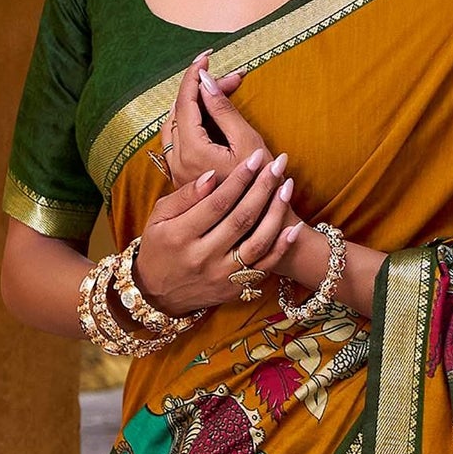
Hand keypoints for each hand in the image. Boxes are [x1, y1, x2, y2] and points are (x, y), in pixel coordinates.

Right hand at [136, 146, 303, 315]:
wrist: (158, 295)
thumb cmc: (158, 248)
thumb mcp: (158, 218)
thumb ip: (184, 197)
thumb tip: (211, 175)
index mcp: (180, 236)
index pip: (217, 203)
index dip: (240, 178)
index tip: (256, 158)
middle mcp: (203, 257)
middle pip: (241, 218)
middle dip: (263, 187)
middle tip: (278, 163)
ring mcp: (221, 275)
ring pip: (257, 242)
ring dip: (276, 213)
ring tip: (287, 186)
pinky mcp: (234, 288)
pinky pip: (263, 267)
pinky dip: (281, 248)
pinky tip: (294, 228)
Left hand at [163, 55, 249, 188]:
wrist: (259, 227)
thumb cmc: (262, 186)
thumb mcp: (248, 142)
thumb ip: (223, 110)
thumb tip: (206, 81)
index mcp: (192, 152)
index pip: (185, 102)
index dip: (194, 75)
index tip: (206, 57)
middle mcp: (178, 162)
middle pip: (179, 112)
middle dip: (201, 90)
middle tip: (229, 81)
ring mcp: (178, 172)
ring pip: (175, 126)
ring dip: (194, 106)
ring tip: (220, 95)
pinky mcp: (182, 178)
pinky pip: (177, 141)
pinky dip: (190, 122)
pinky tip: (210, 117)